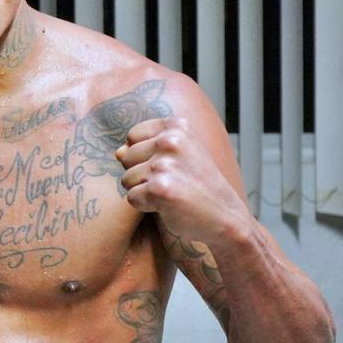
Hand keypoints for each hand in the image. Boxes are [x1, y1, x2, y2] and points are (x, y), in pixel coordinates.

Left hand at [114, 116, 249, 246]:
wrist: (225, 216)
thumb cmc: (199, 185)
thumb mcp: (179, 155)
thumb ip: (146, 148)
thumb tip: (117, 152)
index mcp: (177, 126)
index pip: (132, 136)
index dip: (144, 155)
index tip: (169, 165)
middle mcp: (170, 141)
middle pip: (126, 157)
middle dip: (142, 173)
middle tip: (172, 182)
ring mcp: (164, 164)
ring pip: (126, 179)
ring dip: (144, 191)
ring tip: (171, 193)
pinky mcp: (159, 189)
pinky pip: (132, 197)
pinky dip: (145, 205)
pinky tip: (168, 205)